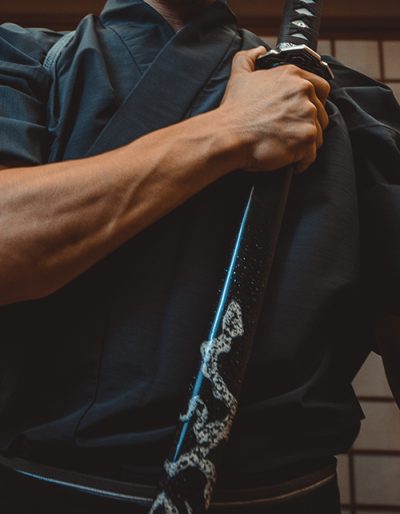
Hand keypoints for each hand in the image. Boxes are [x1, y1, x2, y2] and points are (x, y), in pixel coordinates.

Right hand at [220, 46, 330, 173]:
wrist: (229, 135)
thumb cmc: (234, 110)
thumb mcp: (239, 76)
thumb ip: (249, 58)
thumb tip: (259, 51)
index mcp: (293, 76)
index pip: (322, 88)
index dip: (314, 104)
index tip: (300, 115)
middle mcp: (305, 93)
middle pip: (321, 114)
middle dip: (306, 126)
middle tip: (287, 134)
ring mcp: (308, 116)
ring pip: (317, 136)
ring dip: (303, 144)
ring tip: (284, 148)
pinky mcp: (307, 139)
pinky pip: (311, 155)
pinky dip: (301, 162)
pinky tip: (287, 162)